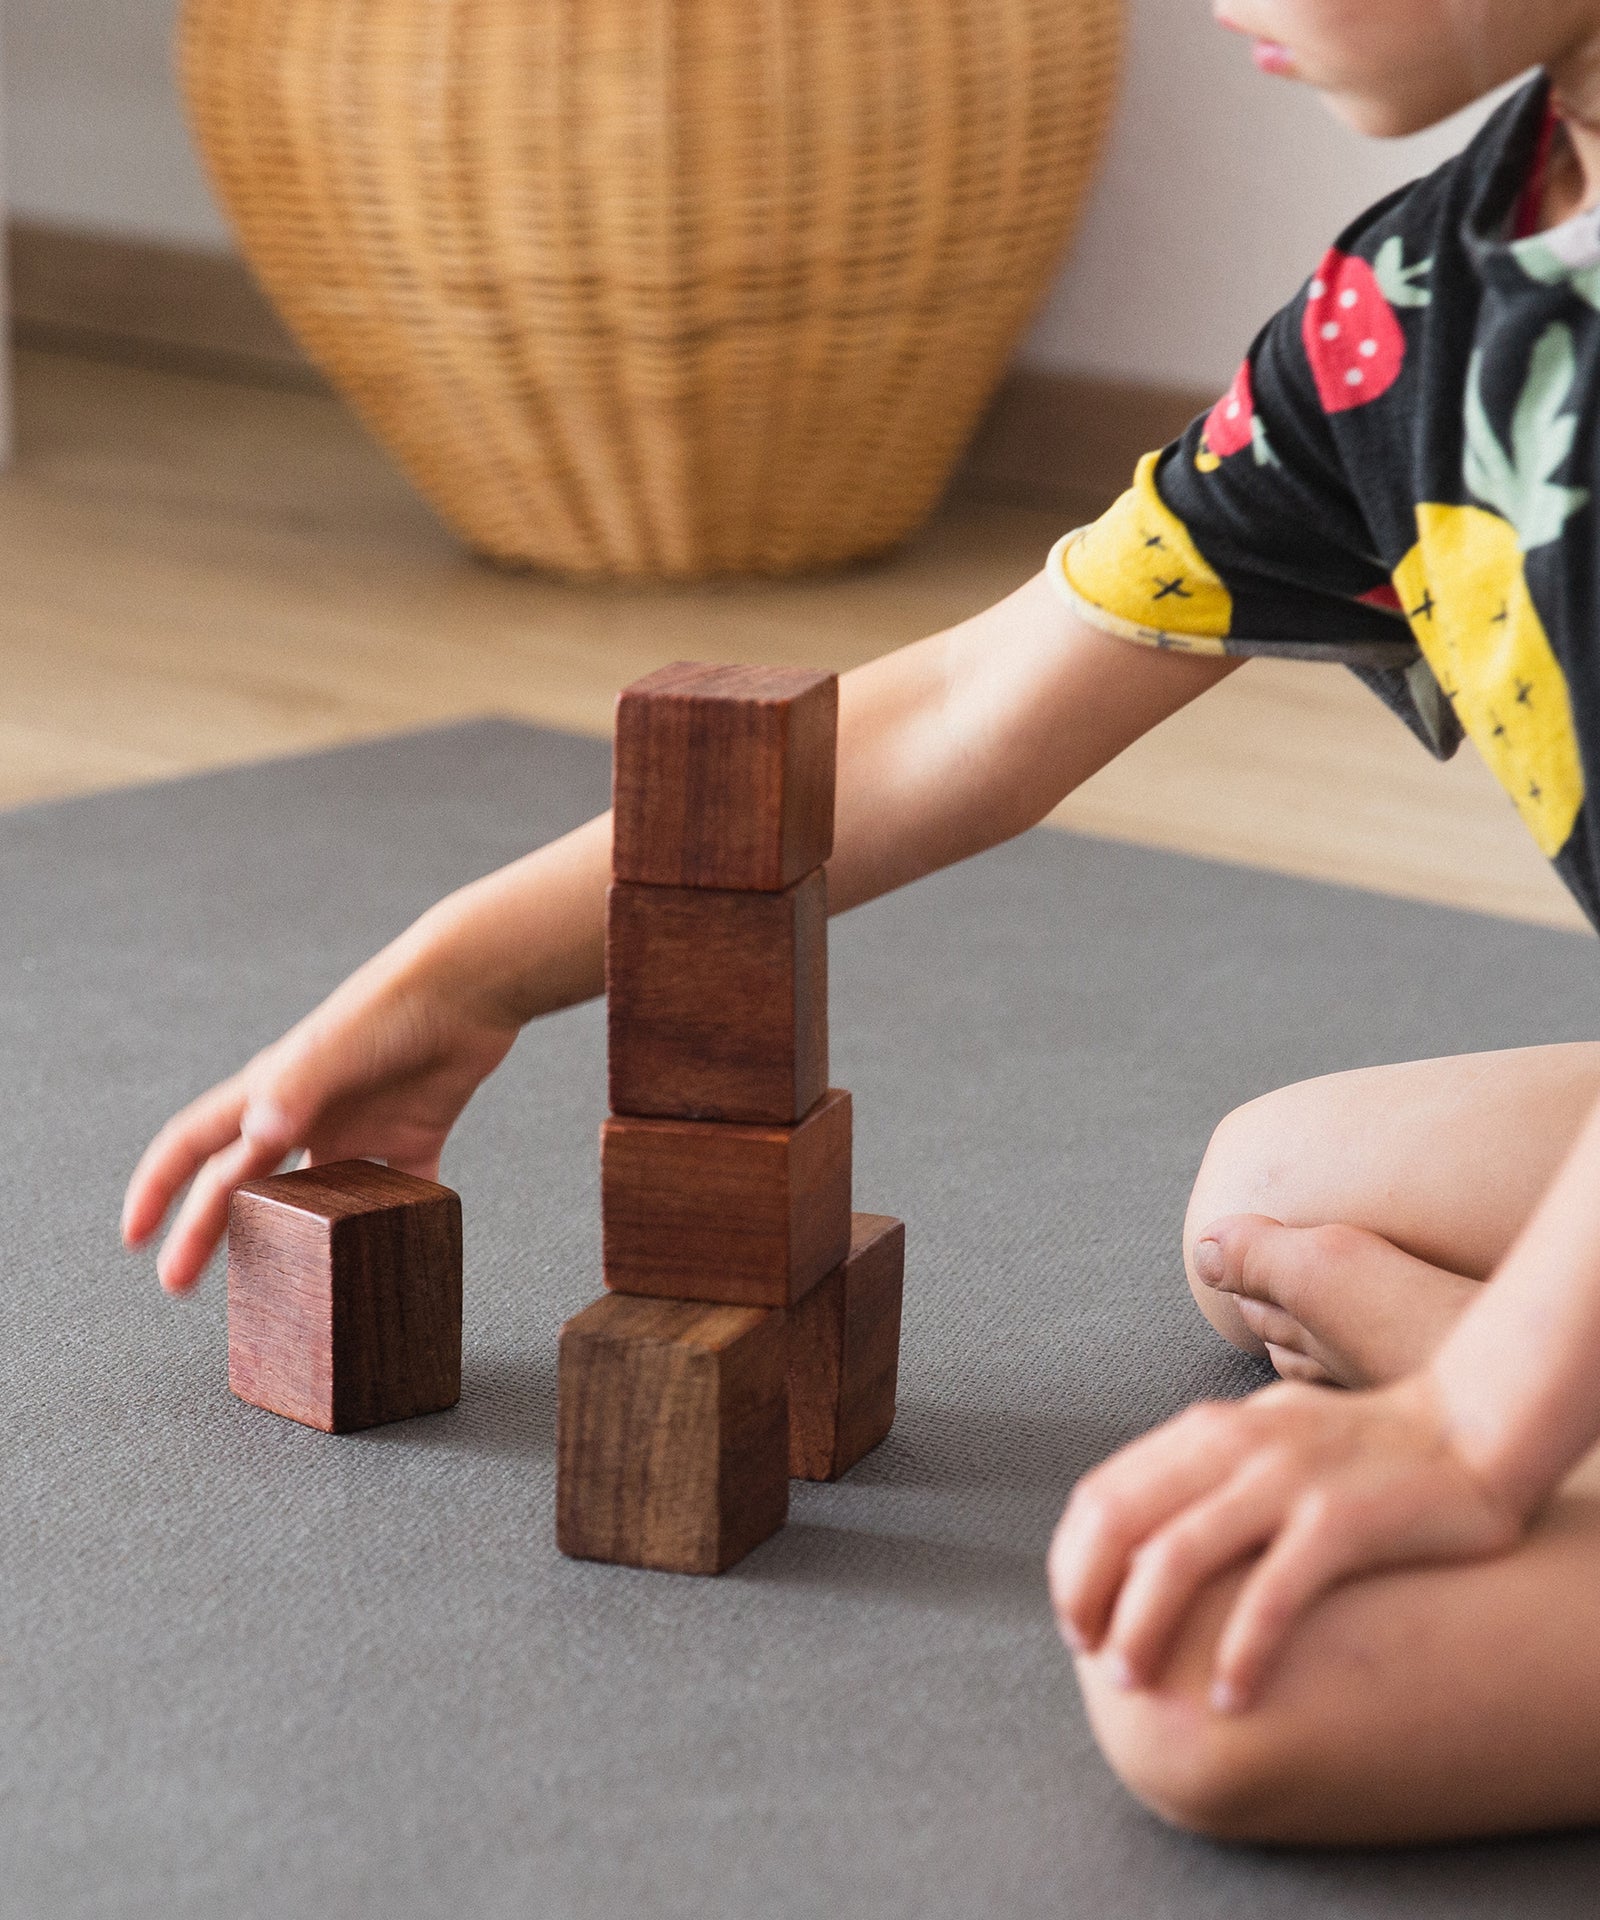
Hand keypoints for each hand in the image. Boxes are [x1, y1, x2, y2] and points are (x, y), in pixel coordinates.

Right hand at [121, 937, 520, 1292]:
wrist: (467, 987)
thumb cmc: (392, 1006)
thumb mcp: (334, 1048)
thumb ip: (297, 1088)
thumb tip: (259, 1134)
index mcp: (272, 1092)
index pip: (194, 1145)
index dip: (158, 1189)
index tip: (136, 1238)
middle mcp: (307, 1114)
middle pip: (242, 1183)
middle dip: (207, 1231)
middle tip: (183, 1284)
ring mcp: (360, 1128)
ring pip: (313, 1197)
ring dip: (293, 1237)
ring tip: (280, 1282)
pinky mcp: (413, 1135)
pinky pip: (399, 1192)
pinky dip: (394, 1224)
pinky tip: (392, 1256)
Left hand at [1047, 1373, 1524, 1712]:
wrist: (1471, 1427)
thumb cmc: (1361, 1445)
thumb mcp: (1264, 1433)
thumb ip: (1204, 1468)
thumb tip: (1137, 1533)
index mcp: (1208, 1429)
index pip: (1103, 1494)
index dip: (1073, 1562)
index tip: (1074, 1620)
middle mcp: (1235, 1444)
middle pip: (1121, 1523)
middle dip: (1089, 1597)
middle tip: (1095, 1659)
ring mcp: (1286, 1478)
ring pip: (1177, 1557)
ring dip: (1142, 1628)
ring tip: (1134, 1683)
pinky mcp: (1342, 1520)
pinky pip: (1272, 1592)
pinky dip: (1241, 1650)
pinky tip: (1232, 1699)